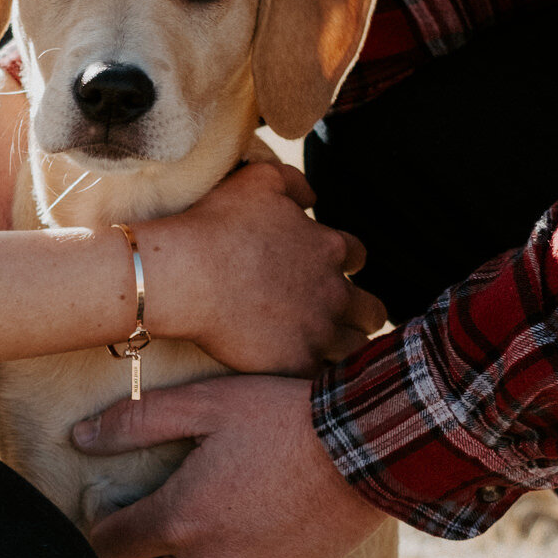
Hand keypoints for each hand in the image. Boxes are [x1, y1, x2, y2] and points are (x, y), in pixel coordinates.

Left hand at [75, 374, 386, 557]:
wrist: (368, 448)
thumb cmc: (282, 417)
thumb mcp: (205, 403)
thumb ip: (135, 422)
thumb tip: (80, 438)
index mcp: (178, 519)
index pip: (108, 547)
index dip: (101, 527)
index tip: (113, 507)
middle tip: (148, 527)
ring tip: (191, 539)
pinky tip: (235, 539)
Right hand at [146, 164, 385, 377]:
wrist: (185, 274)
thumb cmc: (215, 224)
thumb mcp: (258, 181)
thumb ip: (295, 183)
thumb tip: (313, 197)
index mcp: (330, 248)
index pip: (358, 258)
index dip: (343, 265)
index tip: (322, 272)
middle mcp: (334, 292)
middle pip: (372, 311)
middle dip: (358, 313)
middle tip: (332, 317)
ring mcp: (319, 331)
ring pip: (355, 349)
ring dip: (341, 347)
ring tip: (318, 349)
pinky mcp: (296, 363)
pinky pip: (321, 377)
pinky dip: (312, 373)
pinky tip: (295, 369)